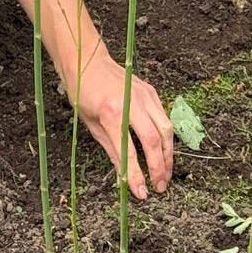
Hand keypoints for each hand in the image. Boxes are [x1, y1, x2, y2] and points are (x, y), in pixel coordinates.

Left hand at [69, 52, 173, 199]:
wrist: (86, 59)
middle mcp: (131, 102)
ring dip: (168, 155)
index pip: (128, 151)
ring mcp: (144, 95)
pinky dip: (166, 136)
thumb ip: (111, 150)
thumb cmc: (82, 90)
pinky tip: (162, 150)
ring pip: (166, 129)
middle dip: (159, 167)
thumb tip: (124, 177)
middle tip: (159, 186)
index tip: (143, 193)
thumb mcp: (91, 123)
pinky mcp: (150, 91)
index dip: (137, 175)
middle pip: (154, 140)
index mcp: (111, 112)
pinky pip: (163, 117)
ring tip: (165, 173)